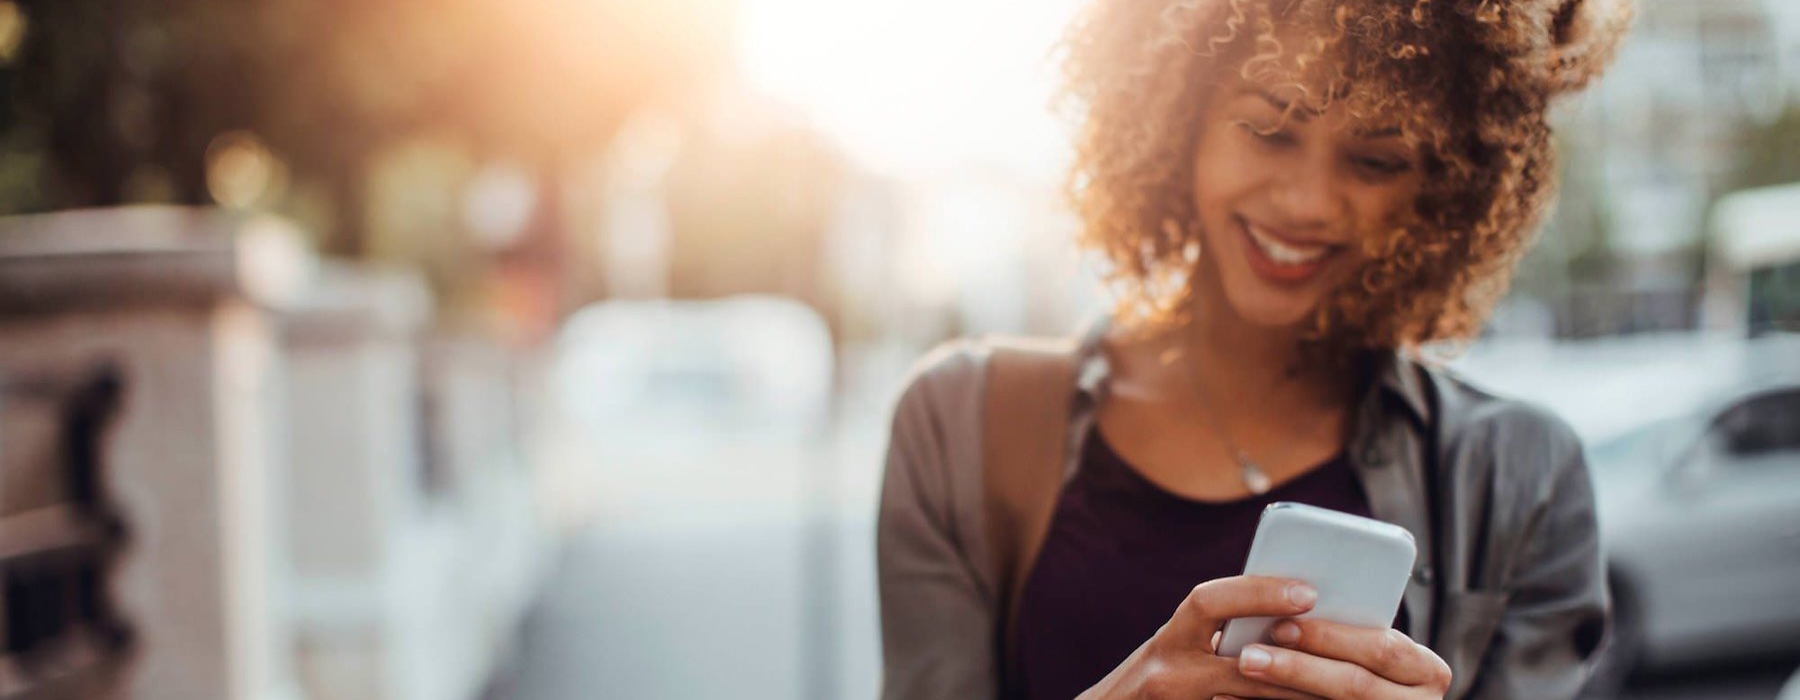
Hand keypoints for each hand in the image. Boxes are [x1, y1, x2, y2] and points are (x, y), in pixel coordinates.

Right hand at [1076, 576, 1326, 699]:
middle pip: (1236, 660)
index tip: (1307, 591)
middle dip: (1288, 647)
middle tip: (1333, 637)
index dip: (1258, 593)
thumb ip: (1214, 635)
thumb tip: (1285, 615)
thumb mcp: (1175, 653)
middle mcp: (1166, 670)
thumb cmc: (1154, 688)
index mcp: (1170, 640)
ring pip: (1248, 697)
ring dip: (1295, 689)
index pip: (1209, 602)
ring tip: (1339, 684)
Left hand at [1226, 618, 1451, 699]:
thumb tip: (1291, 594)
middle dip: (1298, 667)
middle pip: (1354, 684)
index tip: (1282, 624)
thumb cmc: (1366, 661)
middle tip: (1248, 655)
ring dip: (1281, 693)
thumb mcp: (1371, 644)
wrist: (1371, 695)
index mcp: (1425, 671)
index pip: (1382, 647)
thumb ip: (1348, 626)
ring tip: (1241, 675)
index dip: (1331, 636)